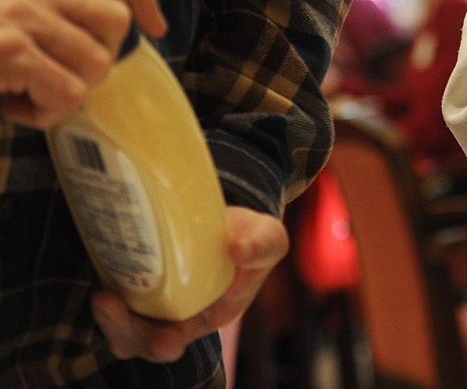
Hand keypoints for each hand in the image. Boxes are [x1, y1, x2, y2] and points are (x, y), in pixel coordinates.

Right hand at [0, 0, 166, 128]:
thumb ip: (37, 13)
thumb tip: (93, 50)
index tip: (158, 26)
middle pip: (115, 19)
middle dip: (100, 58)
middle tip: (59, 77)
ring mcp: (22, 14)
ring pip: (97, 63)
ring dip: (67, 92)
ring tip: (24, 94)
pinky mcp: (11, 49)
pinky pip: (67, 93)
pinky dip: (44, 112)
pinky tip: (11, 107)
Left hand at [92, 207, 287, 362]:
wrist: (230, 220)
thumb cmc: (253, 239)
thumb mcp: (268, 241)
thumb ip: (260, 248)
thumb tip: (237, 249)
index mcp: (206, 316)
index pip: (178, 340)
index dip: (165, 344)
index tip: (164, 340)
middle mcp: (173, 318)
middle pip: (139, 340)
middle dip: (122, 330)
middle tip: (107, 302)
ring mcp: (149, 303)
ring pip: (120, 325)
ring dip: (108, 318)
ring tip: (102, 296)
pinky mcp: (132, 282)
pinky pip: (111, 299)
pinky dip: (104, 296)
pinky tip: (101, 272)